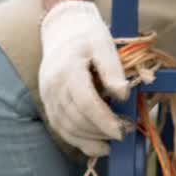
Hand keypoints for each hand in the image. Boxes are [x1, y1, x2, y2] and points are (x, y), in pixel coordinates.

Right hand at [38, 0, 132, 156]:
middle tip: (127, 130)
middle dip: (103, 130)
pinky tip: (99, 144)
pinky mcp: (49, 104)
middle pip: (77, 118)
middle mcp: (53, 86)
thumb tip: (123, 95)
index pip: (85, 102)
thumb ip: (112, 69)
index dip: (104, 120)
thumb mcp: (103, 43)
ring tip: (115, 138)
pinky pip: (61, 128)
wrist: (62, 30)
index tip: (123, 130)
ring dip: (92, 139)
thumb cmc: (86, 36)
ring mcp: (48, 97)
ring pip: (68, 128)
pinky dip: (80, 141)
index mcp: (68, 70)